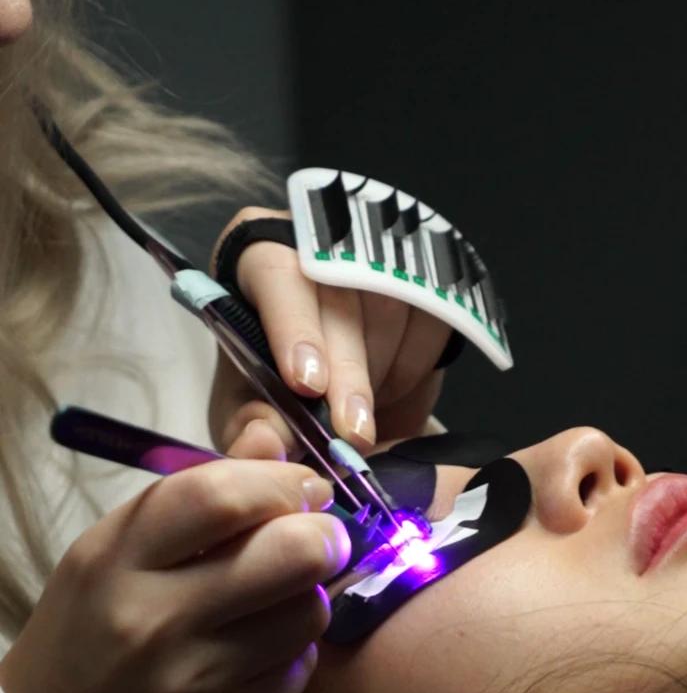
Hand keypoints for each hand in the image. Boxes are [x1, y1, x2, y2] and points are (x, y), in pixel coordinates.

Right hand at [0, 449, 349, 692]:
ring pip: (309, 610)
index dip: (281, 480)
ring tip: (278, 601)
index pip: (219, 495)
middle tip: (321, 538)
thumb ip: (194, 497)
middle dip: (324, 534)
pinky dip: (294, 651)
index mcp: (116, 560)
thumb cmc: (87, 643)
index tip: (303, 486)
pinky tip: (261, 654)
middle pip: (290, 551)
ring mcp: (196, 680)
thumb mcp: (113, 559)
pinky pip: (300, 667)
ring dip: (309, 596)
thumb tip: (271, 440)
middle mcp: (155, 618)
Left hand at [208, 206, 450, 456]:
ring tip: (358, 415)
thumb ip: (251, 425)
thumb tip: (263, 443)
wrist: (338, 391)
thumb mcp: (253, 410)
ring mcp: (377, 259)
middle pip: (339, 297)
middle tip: (353, 431)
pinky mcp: (424, 279)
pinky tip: (387, 387)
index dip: (293, 327)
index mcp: (258, 264)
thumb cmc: (278, 387)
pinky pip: (429, 324)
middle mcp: (318, 249)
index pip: (274, 274)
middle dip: (347, 372)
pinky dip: (411, 368)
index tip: (307, 385)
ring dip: (378, 376)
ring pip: (389, 309)